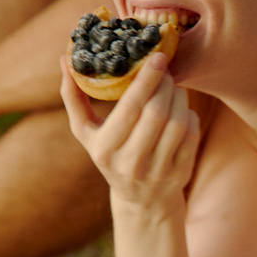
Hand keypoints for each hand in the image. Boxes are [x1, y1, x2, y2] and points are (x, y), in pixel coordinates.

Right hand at [60, 53, 199, 219]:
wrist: (141, 199)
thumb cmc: (110, 153)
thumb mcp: (86, 132)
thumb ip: (73, 97)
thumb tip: (65, 60)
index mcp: (105, 149)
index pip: (131, 108)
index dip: (147, 79)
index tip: (157, 57)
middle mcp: (131, 163)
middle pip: (157, 113)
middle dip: (166, 85)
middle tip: (166, 71)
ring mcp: (158, 171)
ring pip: (178, 122)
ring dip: (180, 97)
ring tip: (173, 89)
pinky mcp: (181, 173)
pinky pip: (191, 134)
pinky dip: (189, 115)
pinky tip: (181, 110)